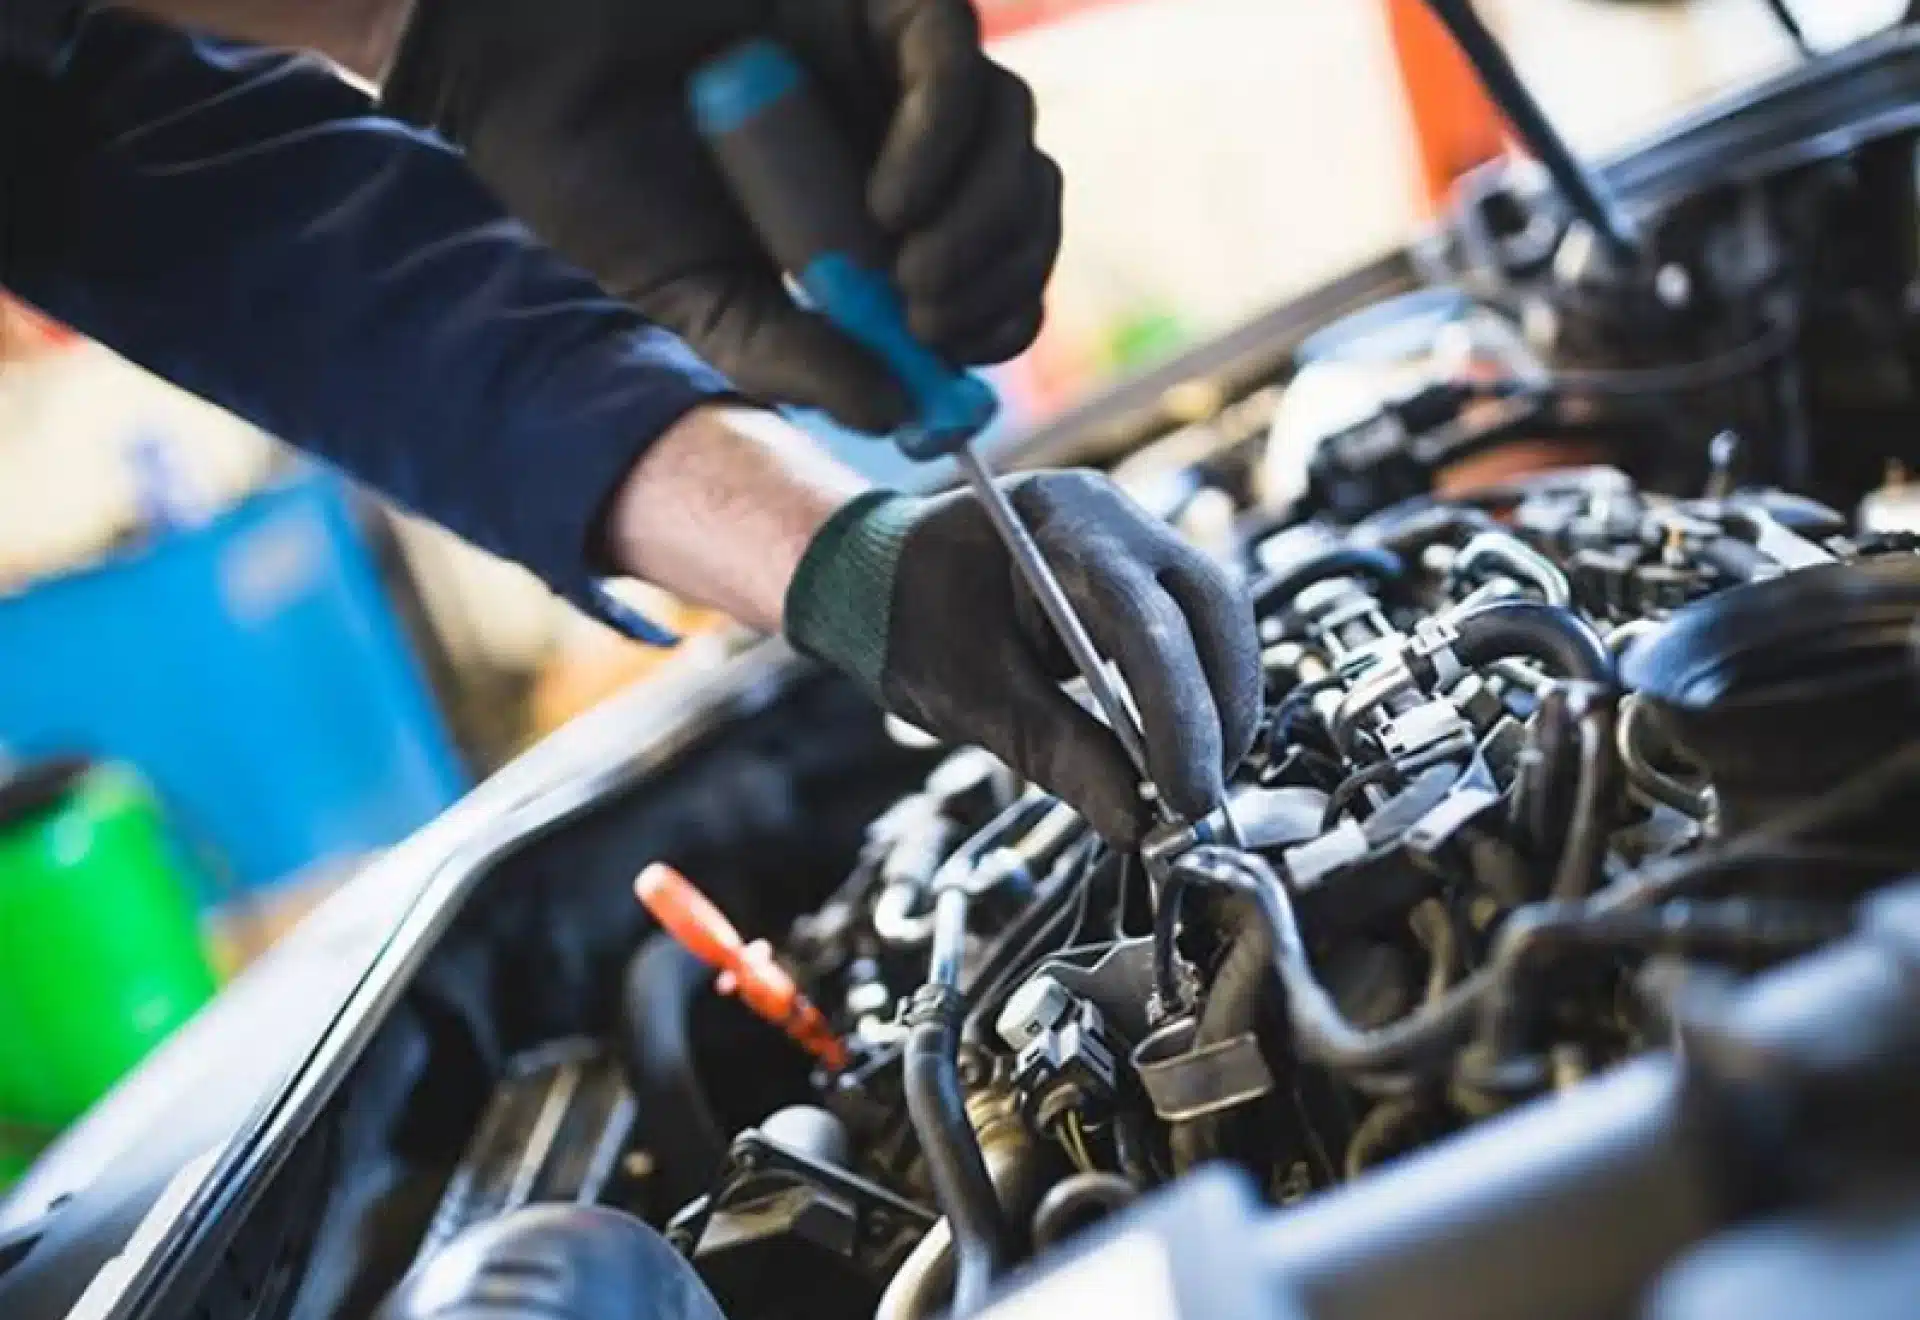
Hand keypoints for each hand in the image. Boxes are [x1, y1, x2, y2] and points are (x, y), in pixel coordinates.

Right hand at [382, 0, 1061, 433]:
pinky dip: (943, 138)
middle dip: (1001, 273)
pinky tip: (891, 199)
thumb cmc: (597, 176)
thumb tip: (901, 413)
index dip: (997, 313)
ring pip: (1009, 130)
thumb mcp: (703, 299)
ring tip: (911, 275)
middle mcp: (894, 131)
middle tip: (934, 322)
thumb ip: (795, 356)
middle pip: (1020, 196)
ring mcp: (887, 59)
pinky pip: (953, 57)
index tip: (954, 362)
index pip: (988, 261)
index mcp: (869, 210)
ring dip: (984, 220)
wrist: (511, 65)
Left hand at [784, 471, 1262, 844]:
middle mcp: (1111, 514)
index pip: (1146, 618)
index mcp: (1057, 523)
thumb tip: (1135, 823)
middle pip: (1211, 606)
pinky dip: (1201, 690)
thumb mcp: (968, 696)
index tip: (1183, 795)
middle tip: (1202, 799)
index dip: (1179, 713)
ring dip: (1222, 704)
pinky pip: (1199, 628)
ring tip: (1197, 784)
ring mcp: (1134, 536)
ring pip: (1219, 617)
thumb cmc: (908, 619)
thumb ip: (1056, 753)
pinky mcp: (1144, 572)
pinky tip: (1187, 747)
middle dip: (1220, 709)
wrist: (877, 575)